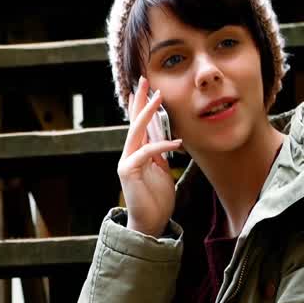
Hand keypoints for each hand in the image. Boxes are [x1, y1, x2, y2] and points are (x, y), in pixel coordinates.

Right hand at [120, 76, 183, 237]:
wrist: (150, 222)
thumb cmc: (157, 199)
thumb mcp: (162, 171)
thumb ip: (161, 154)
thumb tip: (168, 136)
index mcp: (137, 152)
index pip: (139, 124)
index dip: (141, 105)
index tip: (146, 86)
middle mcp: (128, 154)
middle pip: (134, 122)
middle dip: (139, 100)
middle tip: (144, 80)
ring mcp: (126, 162)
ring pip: (136, 132)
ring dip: (147, 113)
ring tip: (157, 97)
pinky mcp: (128, 172)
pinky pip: (146, 153)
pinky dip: (162, 147)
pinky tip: (177, 143)